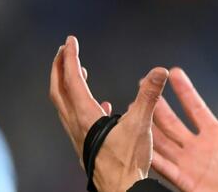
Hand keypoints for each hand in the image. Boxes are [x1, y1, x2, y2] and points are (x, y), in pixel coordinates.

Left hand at [49, 36, 168, 191]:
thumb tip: (160, 71)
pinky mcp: (85, 144)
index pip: (72, 80)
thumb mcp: (141, 125)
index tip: (70, 41)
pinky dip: (81, 103)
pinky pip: (75, 118)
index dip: (70, 58)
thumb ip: (149, 96)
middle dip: (59, 68)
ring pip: (63, 105)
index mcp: (85, 115)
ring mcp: (77, 136)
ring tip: (77, 72)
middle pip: (58, 90)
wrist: (121, 189)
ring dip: (66, 84)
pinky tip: (99, 105)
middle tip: (63, 50)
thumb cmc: (128, 161)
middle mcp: (75, 124)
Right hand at [151, 67, 217, 191]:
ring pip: (163, 141)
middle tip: (145, 84)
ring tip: (135, 108)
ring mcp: (191, 164)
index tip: (174, 72)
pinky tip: (139, 143)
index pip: (196, 108)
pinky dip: (150, 155)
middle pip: (173, 123)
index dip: (185, 91)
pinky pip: (163, 166)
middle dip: (159, 104)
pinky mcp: (186, 182)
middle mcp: (200, 148)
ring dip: (149, 126)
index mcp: (217, 136)